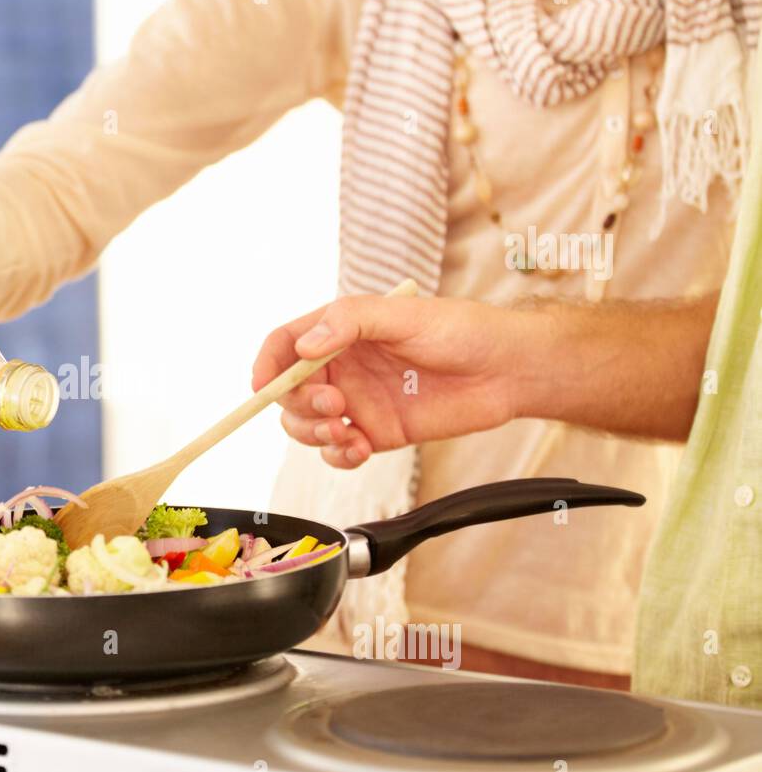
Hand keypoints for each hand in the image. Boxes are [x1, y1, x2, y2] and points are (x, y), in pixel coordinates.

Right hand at [252, 294, 525, 468]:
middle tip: (335, 407)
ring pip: (307, 425)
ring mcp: (358, 401)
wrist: (508, 371)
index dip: (268, 365)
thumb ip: (350, 322)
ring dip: (314, 433)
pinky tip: (359, 449)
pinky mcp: (377, 432)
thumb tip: (305, 347)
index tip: (263, 387)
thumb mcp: (403, 315)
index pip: (285, 345)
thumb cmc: (462, 330)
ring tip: (345, 432)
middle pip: (290, 393)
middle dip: (300, 406)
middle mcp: (343, 367)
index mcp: (342, 330)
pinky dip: (338, 456)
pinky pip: (338, 451)